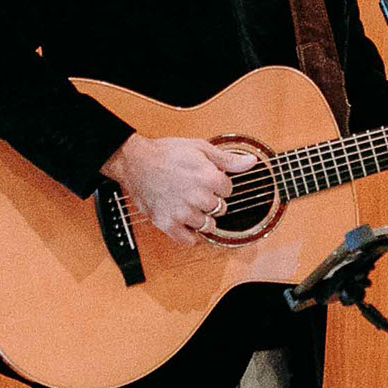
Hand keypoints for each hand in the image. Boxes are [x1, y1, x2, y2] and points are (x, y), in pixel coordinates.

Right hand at [102, 135, 258, 245]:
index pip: (228, 190)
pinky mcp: (167, 223)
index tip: (209, 179)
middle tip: (197, 191)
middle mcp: (197, 197)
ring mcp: (182, 212)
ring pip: (207, 225)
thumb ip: (228, 159)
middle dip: (212, 200)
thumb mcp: (200, 148)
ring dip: (202, 217)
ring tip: (190, 204)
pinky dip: (189, 235)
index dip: (219, 184)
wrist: (135, 161)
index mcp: (208, 177)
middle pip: (220, 208)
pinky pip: (187, 240)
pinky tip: (185, 222)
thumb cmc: (166, 152)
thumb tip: (252, 162)